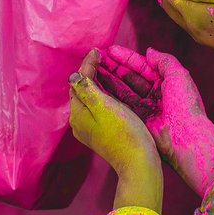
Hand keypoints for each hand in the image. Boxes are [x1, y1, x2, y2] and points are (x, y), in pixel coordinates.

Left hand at [69, 50, 161, 210]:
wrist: (139, 163)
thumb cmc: (124, 133)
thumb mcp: (104, 106)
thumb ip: (87, 89)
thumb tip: (74, 75)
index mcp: (78, 114)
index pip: (78, 82)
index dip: (87, 65)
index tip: (98, 50)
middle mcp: (80, 123)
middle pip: (83, 91)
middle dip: (91, 73)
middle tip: (103, 57)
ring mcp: (92, 130)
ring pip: (91, 100)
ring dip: (99, 83)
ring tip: (109, 68)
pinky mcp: (104, 134)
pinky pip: (100, 108)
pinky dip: (105, 95)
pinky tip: (115, 91)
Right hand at [95, 46, 213, 196]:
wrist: (185, 136)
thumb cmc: (185, 104)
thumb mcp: (178, 75)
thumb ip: (163, 60)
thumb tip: (148, 51)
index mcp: (167, 82)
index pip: (143, 66)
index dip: (126, 58)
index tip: (109, 51)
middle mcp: (155, 94)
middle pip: (130, 77)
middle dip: (114, 67)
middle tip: (96, 59)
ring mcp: (145, 108)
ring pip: (123, 90)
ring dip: (108, 79)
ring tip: (93, 69)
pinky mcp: (137, 120)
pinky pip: (121, 104)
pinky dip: (109, 95)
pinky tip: (97, 86)